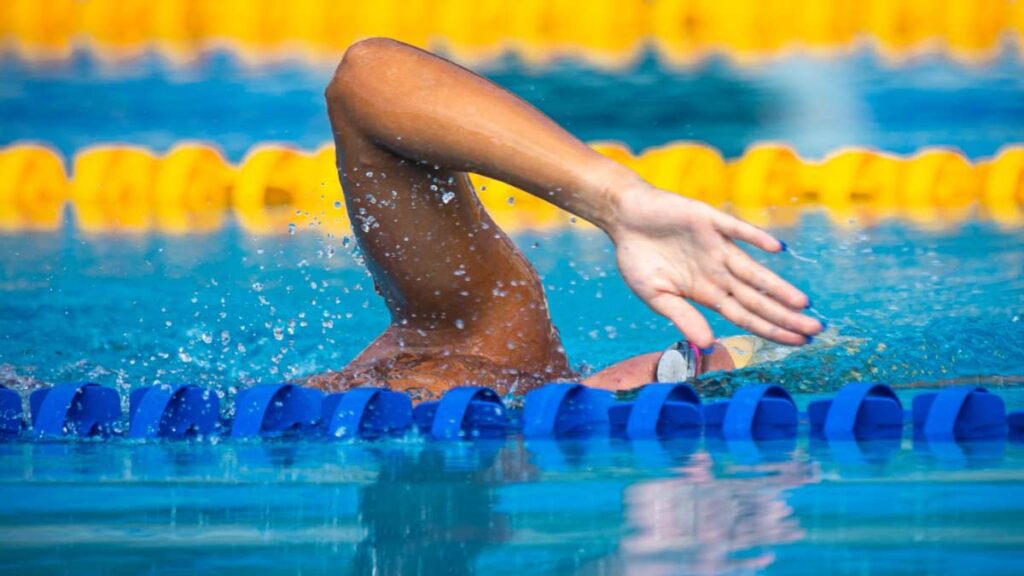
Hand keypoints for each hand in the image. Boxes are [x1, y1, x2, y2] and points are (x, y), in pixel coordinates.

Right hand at [606, 185, 821, 347]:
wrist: (624, 216)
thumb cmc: (638, 258)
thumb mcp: (655, 294)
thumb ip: (682, 316)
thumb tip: (707, 345)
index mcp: (706, 292)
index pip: (746, 316)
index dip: (771, 329)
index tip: (799, 342)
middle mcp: (718, 271)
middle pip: (757, 298)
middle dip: (785, 315)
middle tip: (817, 329)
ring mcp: (716, 246)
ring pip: (753, 270)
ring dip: (777, 286)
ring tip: (803, 303)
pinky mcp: (709, 220)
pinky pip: (736, 229)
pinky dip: (755, 238)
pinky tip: (776, 249)